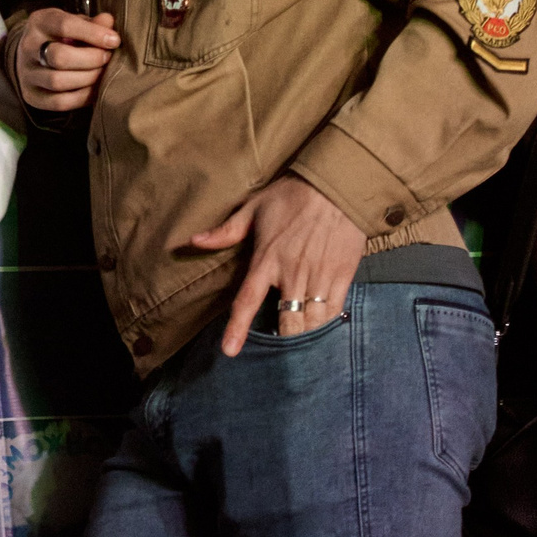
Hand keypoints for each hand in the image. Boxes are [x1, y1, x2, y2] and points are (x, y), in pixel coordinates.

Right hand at [14, 9, 117, 110]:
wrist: (36, 56)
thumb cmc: (63, 36)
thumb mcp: (77, 23)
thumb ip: (93, 23)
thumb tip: (107, 22)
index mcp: (39, 22)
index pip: (64, 26)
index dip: (93, 34)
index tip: (114, 40)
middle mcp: (28, 47)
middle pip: (59, 57)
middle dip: (91, 59)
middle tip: (107, 58)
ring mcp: (27, 73)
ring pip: (57, 81)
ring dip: (88, 79)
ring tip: (102, 73)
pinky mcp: (31, 95)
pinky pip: (59, 102)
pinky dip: (82, 97)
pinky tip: (94, 89)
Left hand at [189, 174, 363, 355]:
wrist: (337, 185)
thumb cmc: (292, 195)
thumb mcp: (252, 208)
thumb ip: (225, 232)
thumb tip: (193, 242)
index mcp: (266, 259)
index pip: (247, 301)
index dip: (237, 328)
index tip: (229, 352)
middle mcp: (292, 273)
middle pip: (286, 322)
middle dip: (280, 340)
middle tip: (275, 349)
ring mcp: (319, 276)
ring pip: (311, 322)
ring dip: (303, 336)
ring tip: (297, 345)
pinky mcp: (343, 275)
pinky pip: (334, 311)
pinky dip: (326, 324)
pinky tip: (320, 329)